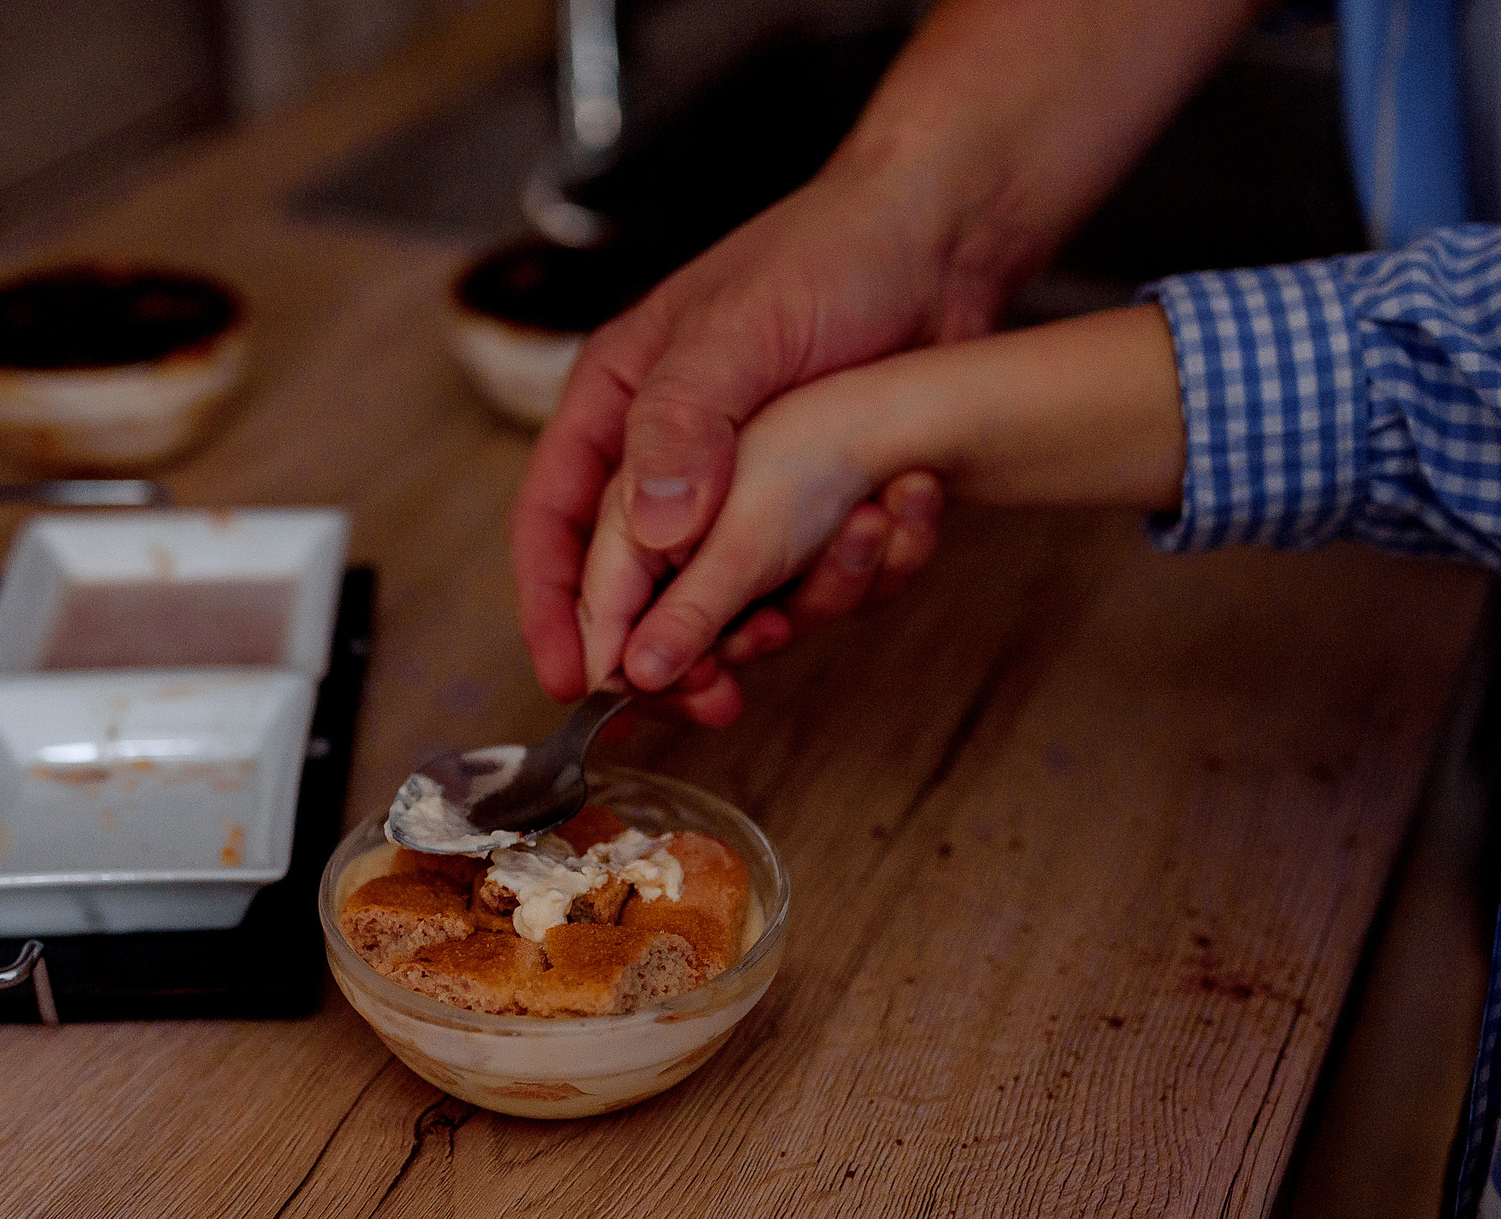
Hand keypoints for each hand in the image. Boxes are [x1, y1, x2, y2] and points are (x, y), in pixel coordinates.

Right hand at [581, 305, 1186, 714]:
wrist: (945, 240)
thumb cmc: (829, 254)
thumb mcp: (738, 330)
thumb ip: (683, 425)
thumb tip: (656, 532)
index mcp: (618, 408)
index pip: (556, 526)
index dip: (555, 611)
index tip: (570, 681)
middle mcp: (673, 462)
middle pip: (637, 591)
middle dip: (667, 654)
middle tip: (703, 697)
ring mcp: (747, 492)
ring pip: (728, 600)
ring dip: (760, 629)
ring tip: (786, 627)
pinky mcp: (819, 510)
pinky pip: (816, 578)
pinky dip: (847, 581)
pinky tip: (886, 535)